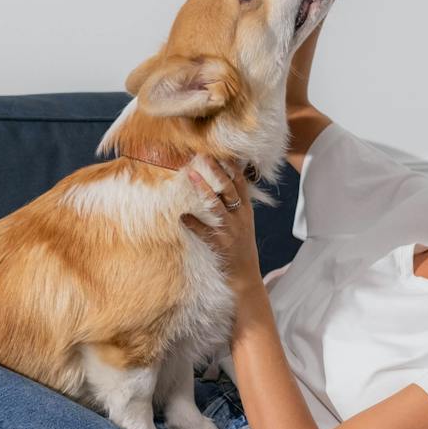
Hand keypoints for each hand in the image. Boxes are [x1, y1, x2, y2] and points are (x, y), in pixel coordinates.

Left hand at [180, 154, 261, 288]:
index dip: (232, 167)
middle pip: (229, 189)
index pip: (241, 184)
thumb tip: (221, 185)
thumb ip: (233, 205)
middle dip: (218, 171)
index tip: (221, 152)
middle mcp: (240, 217)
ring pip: (217, 207)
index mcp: (245, 210)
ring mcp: (230, 231)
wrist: (245, 276)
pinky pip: (205, 232)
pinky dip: (193, 224)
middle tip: (203, 156)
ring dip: (204, 190)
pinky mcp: (221, 244)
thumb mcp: (243, 223)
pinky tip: (182, 216)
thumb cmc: (240, 247)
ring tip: (191, 176)